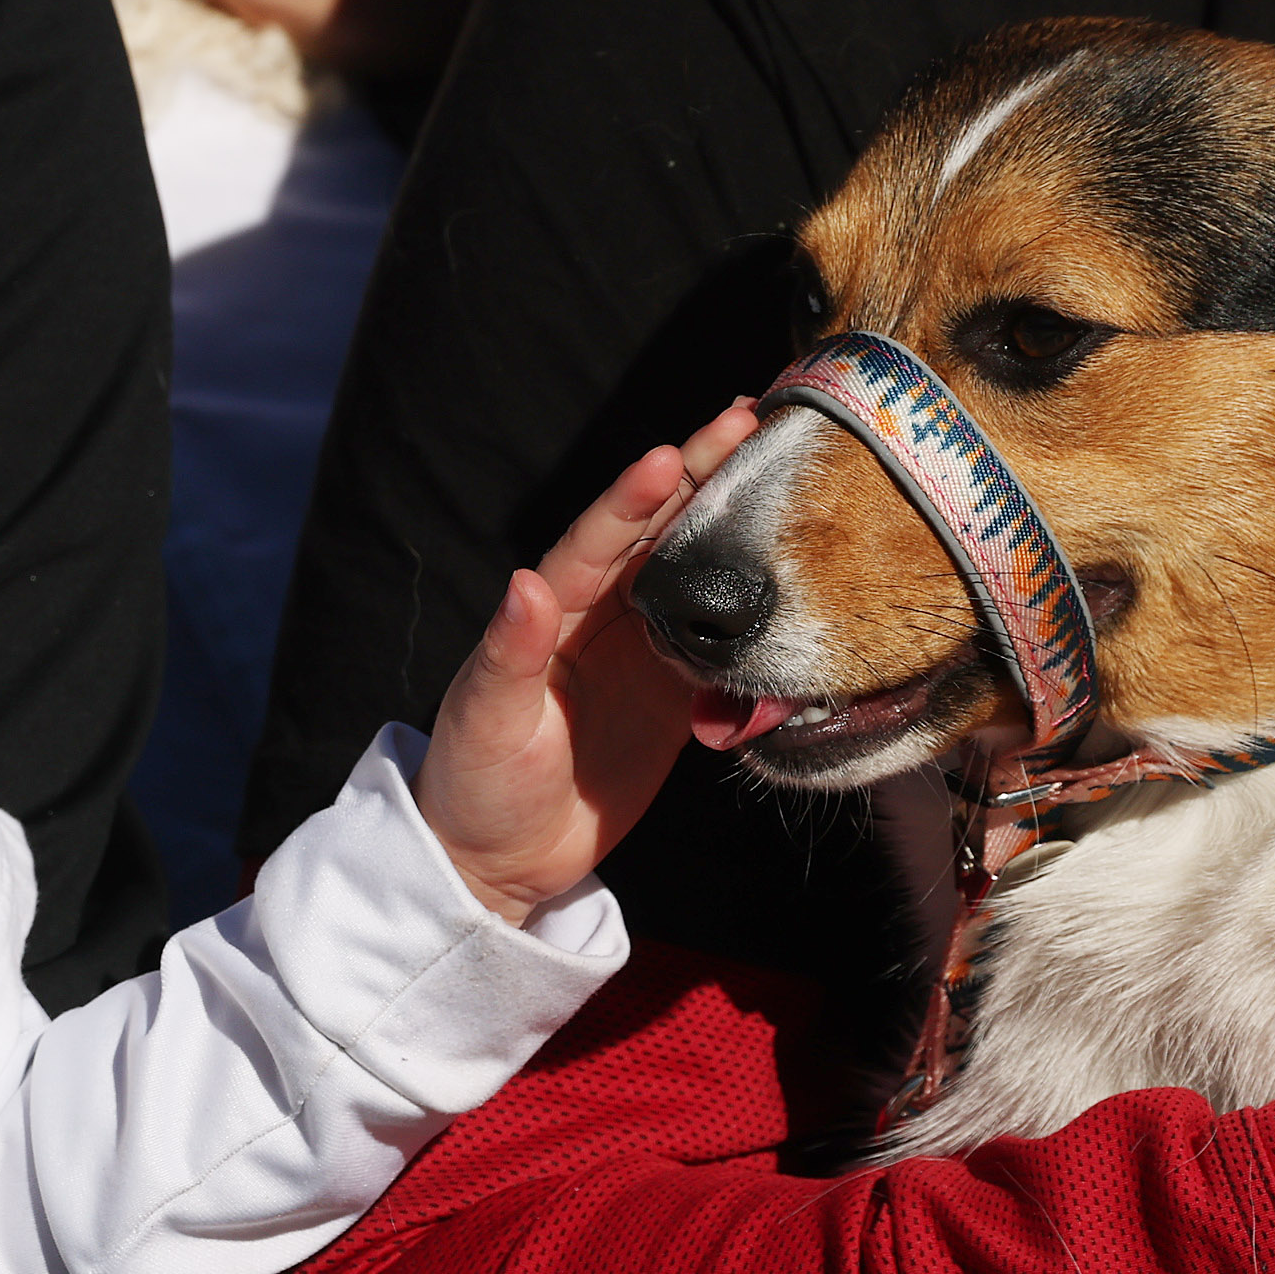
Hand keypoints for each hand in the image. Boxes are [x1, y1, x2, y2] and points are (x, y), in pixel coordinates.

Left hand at [416, 402, 756, 916]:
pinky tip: (798, 569)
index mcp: (552, 609)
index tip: (672, 452)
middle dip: (702, 475)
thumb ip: (509, 653)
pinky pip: (723, 643)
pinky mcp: (674, 692)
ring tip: (785, 468)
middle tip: (751, 417)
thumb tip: (526, 584)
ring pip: (697, 572)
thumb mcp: (486, 718)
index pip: (598, 540)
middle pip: (658, 533)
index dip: (634, 497)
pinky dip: (757, 611)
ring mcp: (642, 649)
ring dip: (737, 523)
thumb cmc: (476, 780)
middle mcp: (600, 615)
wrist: (503, 856)